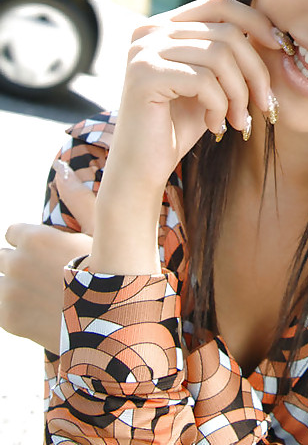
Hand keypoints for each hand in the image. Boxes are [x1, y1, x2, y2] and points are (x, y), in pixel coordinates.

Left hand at [0, 161, 95, 352]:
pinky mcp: (6, 319)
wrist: (111, 329)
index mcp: (35, 238)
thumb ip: (75, 196)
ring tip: (42, 295)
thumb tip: (59, 164)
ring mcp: (7, 293)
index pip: (13, 231)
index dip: (33, 242)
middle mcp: (16, 263)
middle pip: (3, 256)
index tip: (53, 255)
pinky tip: (37, 309)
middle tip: (50, 276)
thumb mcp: (100, 231)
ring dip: (12, 285)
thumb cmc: (112, 273)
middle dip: (19, 263)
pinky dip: (11, 306)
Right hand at [89, 0, 281, 275]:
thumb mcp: (213, 81)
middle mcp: (150, 30)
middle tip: (265, 105)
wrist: (143, 169)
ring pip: (219, 55)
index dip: (256, 22)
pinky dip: (219, 105)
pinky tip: (216, 126)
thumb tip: (275, 34)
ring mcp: (144, 50)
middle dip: (255, 71)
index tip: (281, 48)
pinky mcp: (144, 75)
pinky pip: (204, 80)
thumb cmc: (182, 124)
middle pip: (226, 32)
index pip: (219, 4)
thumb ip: (231, 54)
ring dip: (239, 93)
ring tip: (238, 120)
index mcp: (165, 25)